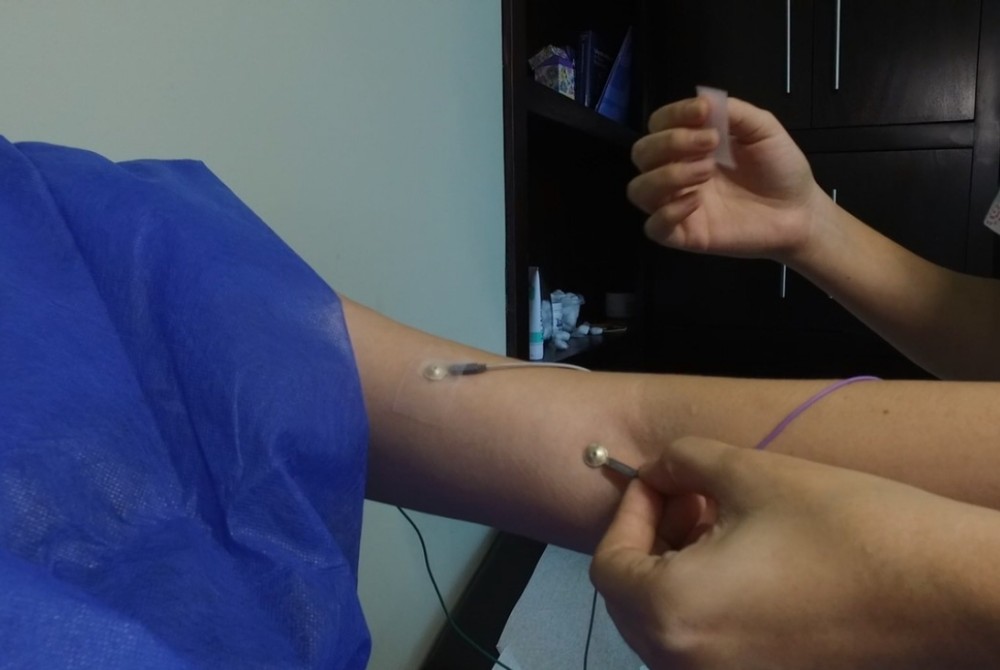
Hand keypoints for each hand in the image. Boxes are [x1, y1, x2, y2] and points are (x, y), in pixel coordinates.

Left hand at [590, 436, 997, 669]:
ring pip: (669, 625)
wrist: (949, 592)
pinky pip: (707, 647)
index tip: (662, 482)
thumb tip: (655, 468)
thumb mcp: (749, 473)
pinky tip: (749, 563)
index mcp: (671, 617)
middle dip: (652, 540)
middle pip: (633, 601)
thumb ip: (680, 462)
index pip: (610, 567)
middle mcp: (686, 667)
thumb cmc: (846, 528)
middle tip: (691, 498)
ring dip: (678, 570)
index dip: (630, 514)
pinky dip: (708, 604)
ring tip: (723, 523)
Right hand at [628, 97, 829, 262]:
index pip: (658, 124)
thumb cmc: (780, 168)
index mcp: (690, 145)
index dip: (673, 114)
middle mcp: (677, 172)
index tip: (703, 111)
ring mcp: (677, 205)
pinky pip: (653, 227)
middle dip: (670, 143)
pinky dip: (667, 213)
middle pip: (641, 153)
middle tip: (710, 144)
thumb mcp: (763, 129)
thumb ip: (733, 112)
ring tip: (706, 173)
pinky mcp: (684, 236)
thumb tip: (702, 98)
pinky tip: (696, 203)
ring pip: (638, 190)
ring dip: (667, 175)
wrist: (800, 211)